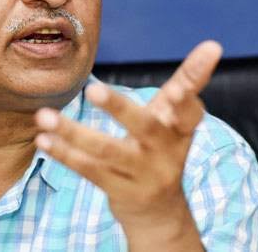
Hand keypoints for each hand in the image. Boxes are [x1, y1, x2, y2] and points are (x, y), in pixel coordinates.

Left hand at [34, 40, 222, 250]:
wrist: (160, 212)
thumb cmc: (163, 149)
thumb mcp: (176, 119)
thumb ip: (187, 83)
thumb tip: (214, 44)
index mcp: (181, 130)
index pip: (189, 110)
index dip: (188, 96)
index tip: (185, 83)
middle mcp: (165, 152)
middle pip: (143, 128)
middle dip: (119, 109)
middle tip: (93, 89)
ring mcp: (142, 174)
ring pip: (106, 152)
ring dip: (73, 132)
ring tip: (45, 116)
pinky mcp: (120, 190)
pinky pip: (89, 170)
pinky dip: (65, 153)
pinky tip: (44, 139)